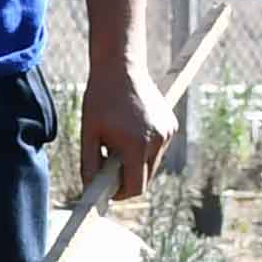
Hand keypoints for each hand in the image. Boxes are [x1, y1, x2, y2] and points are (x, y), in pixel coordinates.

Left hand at [80, 46, 172, 200]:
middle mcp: (157, 140)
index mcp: (136, 144)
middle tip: (109, 167)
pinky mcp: (172, 125)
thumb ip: (89, 165)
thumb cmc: (100, 99)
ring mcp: (168, 132)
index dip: (120, 194)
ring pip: (152, 164)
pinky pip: (158, 149)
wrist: (121, 67)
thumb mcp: (88, 133)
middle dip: (127, 178)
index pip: (136, 187)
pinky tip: (131, 131)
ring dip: (136, 163)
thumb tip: (92, 190)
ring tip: (118, 143)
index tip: (108, 191)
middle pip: (145, 178)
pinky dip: (145, 149)